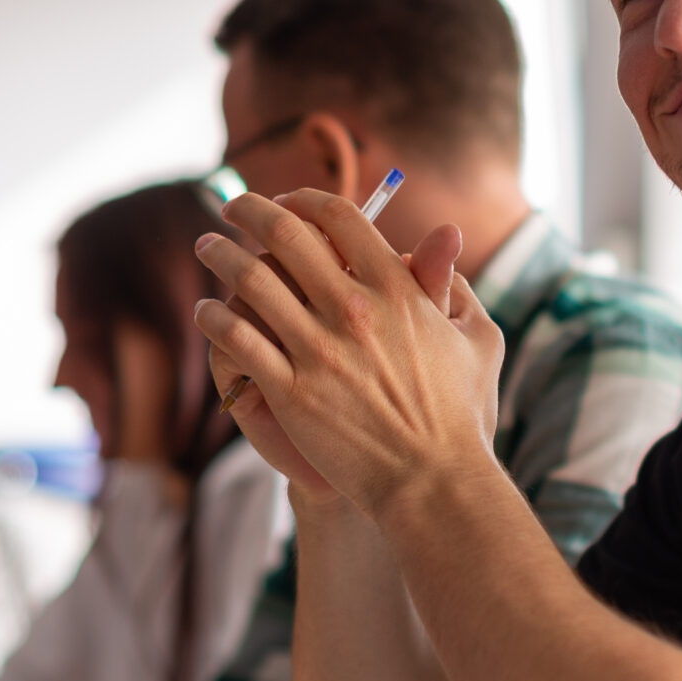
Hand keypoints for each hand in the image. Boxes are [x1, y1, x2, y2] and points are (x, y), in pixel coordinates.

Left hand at [194, 189, 504, 518]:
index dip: (305, 199)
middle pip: (287, 235)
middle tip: (232, 206)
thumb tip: (447, 234)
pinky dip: (215, 317)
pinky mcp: (290, 391)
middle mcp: (354, 309)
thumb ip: (451, 281)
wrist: (431, 481)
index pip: (340, 218)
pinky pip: (237, 338)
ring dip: (221, 256)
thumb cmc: (460, 413)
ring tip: (207, 248)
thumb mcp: (474, 337)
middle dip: (251, 211)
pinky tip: (206, 312)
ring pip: (250, 280)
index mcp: (397, 289)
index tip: (285, 200)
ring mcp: (318, 350)